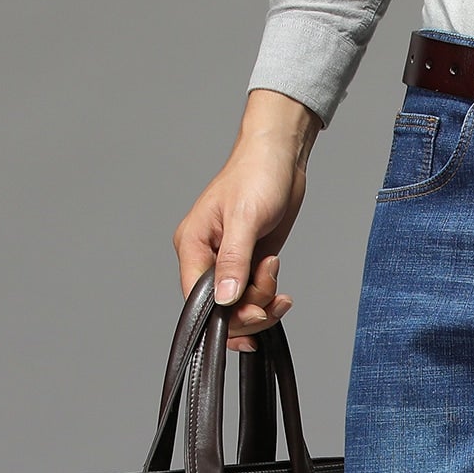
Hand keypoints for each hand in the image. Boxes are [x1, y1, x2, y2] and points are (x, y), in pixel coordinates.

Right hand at [172, 89, 320, 350]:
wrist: (281, 158)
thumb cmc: (257, 174)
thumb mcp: (245, 219)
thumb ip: (234, 262)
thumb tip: (224, 300)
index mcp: (192, 245)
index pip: (197, 298)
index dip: (224, 314)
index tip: (253, 311)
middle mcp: (206, 258)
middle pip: (221, 309)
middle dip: (250, 307)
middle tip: (271, 291)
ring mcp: (228, 263)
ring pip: (240, 305)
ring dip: (263, 300)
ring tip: (275, 269)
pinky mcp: (249, 264)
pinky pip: (254, 296)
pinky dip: (269, 297)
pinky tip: (280, 288)